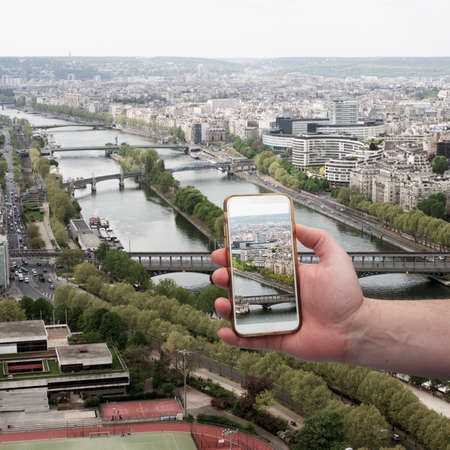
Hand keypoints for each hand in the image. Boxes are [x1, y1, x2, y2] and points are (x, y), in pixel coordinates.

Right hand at [211, 224, 363, 363]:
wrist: (356, 329)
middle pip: (243, 287)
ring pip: (243, 312)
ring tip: (221, 302)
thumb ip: (318, 238)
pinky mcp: (276, 338)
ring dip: (227, 307)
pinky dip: (235, 338)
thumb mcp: (335, 258)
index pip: (255, 265)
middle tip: (219, 274)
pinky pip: (251, 339)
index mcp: (286, 277)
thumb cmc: (348, 296)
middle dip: (226, 279)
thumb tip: (296, 225)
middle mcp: (278, 296)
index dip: (237, 258)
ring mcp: (275, 318)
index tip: (223, 252)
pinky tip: (224, 331)